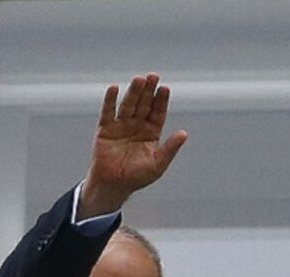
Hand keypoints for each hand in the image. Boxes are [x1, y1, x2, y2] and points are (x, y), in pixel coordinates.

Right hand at [78, 73, 187, 219]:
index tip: (165, 89)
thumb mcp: (158, 164)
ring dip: (133, 92)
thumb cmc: (136, 178)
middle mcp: (137, 125)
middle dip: (149, 91)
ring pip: (128, 105)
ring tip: (139, 79)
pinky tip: (114, 88)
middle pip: (144, 104)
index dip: (161, 101)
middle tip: (154, 76)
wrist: (113, 186)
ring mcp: (121, 125)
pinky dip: (110, 100)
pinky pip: (108, 112)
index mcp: (151, 132)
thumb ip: (170, 148)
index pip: (158, 112)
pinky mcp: (105, 129)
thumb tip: (184, 133)